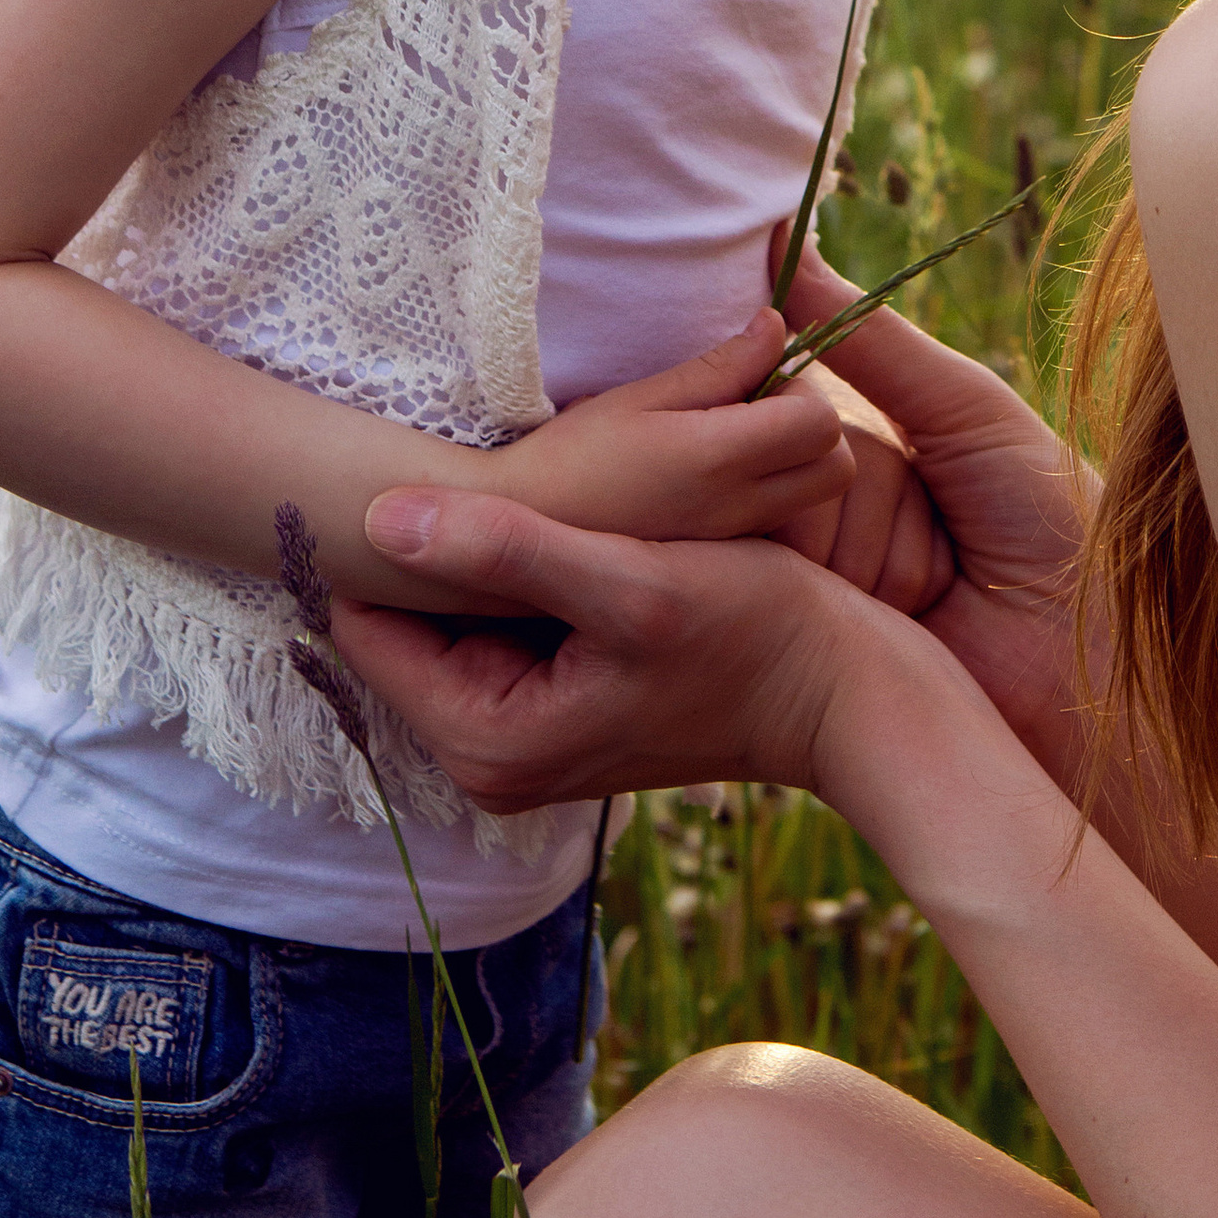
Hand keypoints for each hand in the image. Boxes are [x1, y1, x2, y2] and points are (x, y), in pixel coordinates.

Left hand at [330, 494, 873, 811]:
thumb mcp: (631, 582)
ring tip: (528, 483)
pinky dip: (525, 572)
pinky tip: (566, 518)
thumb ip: (508, 550)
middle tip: (480, 461)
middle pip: (411, 625)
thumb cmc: (756, 636)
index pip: (370, 629)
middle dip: (437, 548)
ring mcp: (529, 736)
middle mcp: (492, 757)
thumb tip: (380, 518)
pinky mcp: (565, 708)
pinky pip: (507, 626)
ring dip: (485, 554)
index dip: (383, 546)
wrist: (847, 690)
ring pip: (461, 618)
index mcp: (486, 740)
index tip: (412, 465)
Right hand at [489, 310, 850, 545]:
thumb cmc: (570, 454)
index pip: (822, 423)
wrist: (524, 531)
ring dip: (794, 462)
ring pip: (813, 498)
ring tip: (734, 441)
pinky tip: (718, 477)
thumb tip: (778, 327)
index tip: (756, 376)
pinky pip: (779, 522)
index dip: (801, 389)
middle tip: (755, 408)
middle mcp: (738, 510)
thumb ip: (720, 367)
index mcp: (718, 461)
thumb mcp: (641, 398)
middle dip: (812, 428)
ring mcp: (733, 543)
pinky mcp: (722, 561)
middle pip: (837, 466)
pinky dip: (770, 493)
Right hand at [774, 236, 1098, 762]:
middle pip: (774, 460)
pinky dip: (856, 583)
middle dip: (864, 482)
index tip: (805, 392)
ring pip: (778, 524)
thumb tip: (786, 242)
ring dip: (870, 545)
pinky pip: (786, 589)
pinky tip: (913, 605)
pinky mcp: (817, 650)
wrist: (1094, 649)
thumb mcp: (965, 408)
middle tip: (944, 519)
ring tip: (940, 583)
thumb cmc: (1052, 515)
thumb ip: (870, 339)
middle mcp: (826, 519)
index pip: (779, 401)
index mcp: (862, 454)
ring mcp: (819, 588)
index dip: (785, 396)